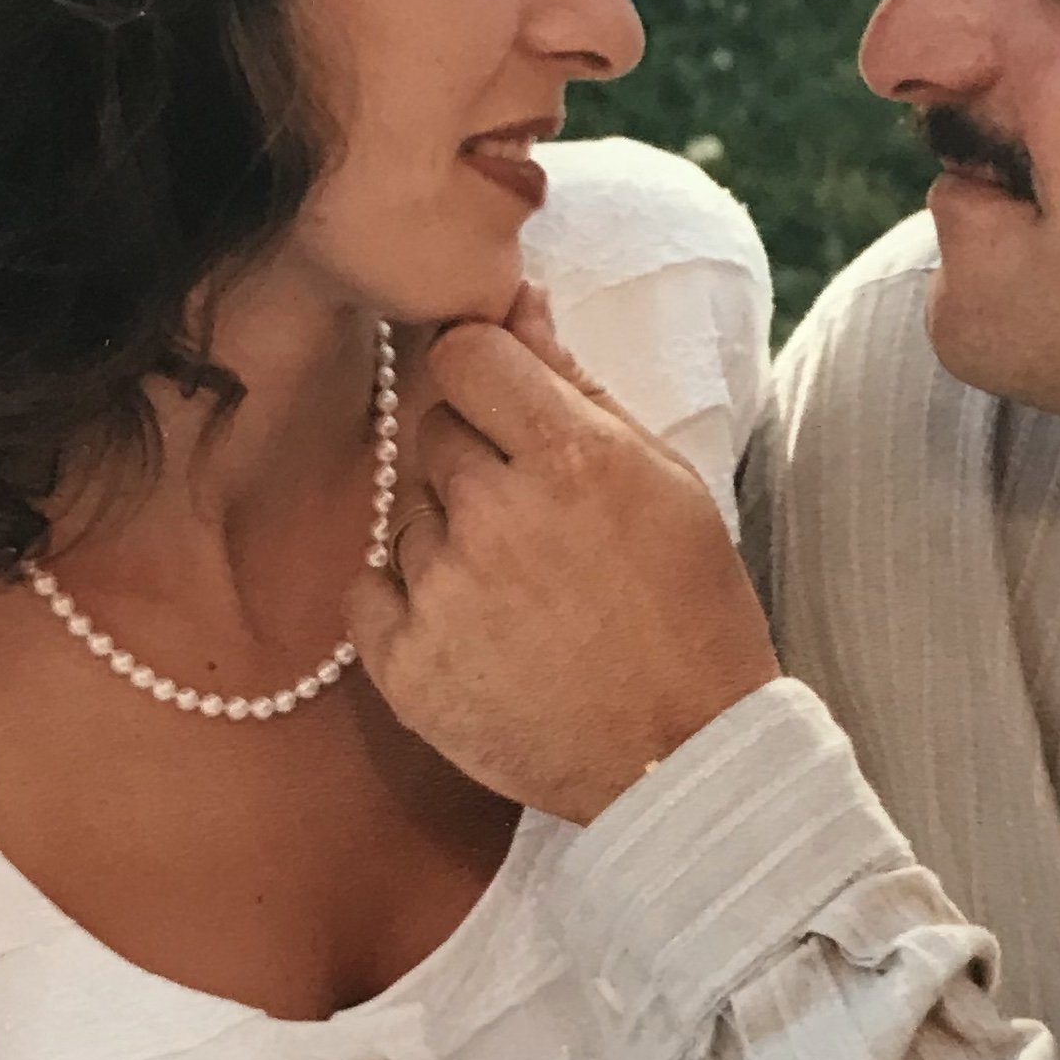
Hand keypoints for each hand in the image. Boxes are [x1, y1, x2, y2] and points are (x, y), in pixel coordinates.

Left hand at [349, 289, 780, 825]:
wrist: (685, 758)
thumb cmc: (689, 613)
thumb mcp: (665, 482)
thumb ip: (580, 387)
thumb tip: (517, 301)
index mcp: (571, 456)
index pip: (464, 353)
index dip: (486, 375)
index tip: (509, 409)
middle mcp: (497, 515)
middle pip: (433, 431)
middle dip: (477, 460)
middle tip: (537, 524)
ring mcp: (445, 593)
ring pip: (410, 514)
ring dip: (451, 538)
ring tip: (522, 593)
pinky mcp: (408, 666)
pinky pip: (369, 590)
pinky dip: (407, 602)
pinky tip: (473, 628)